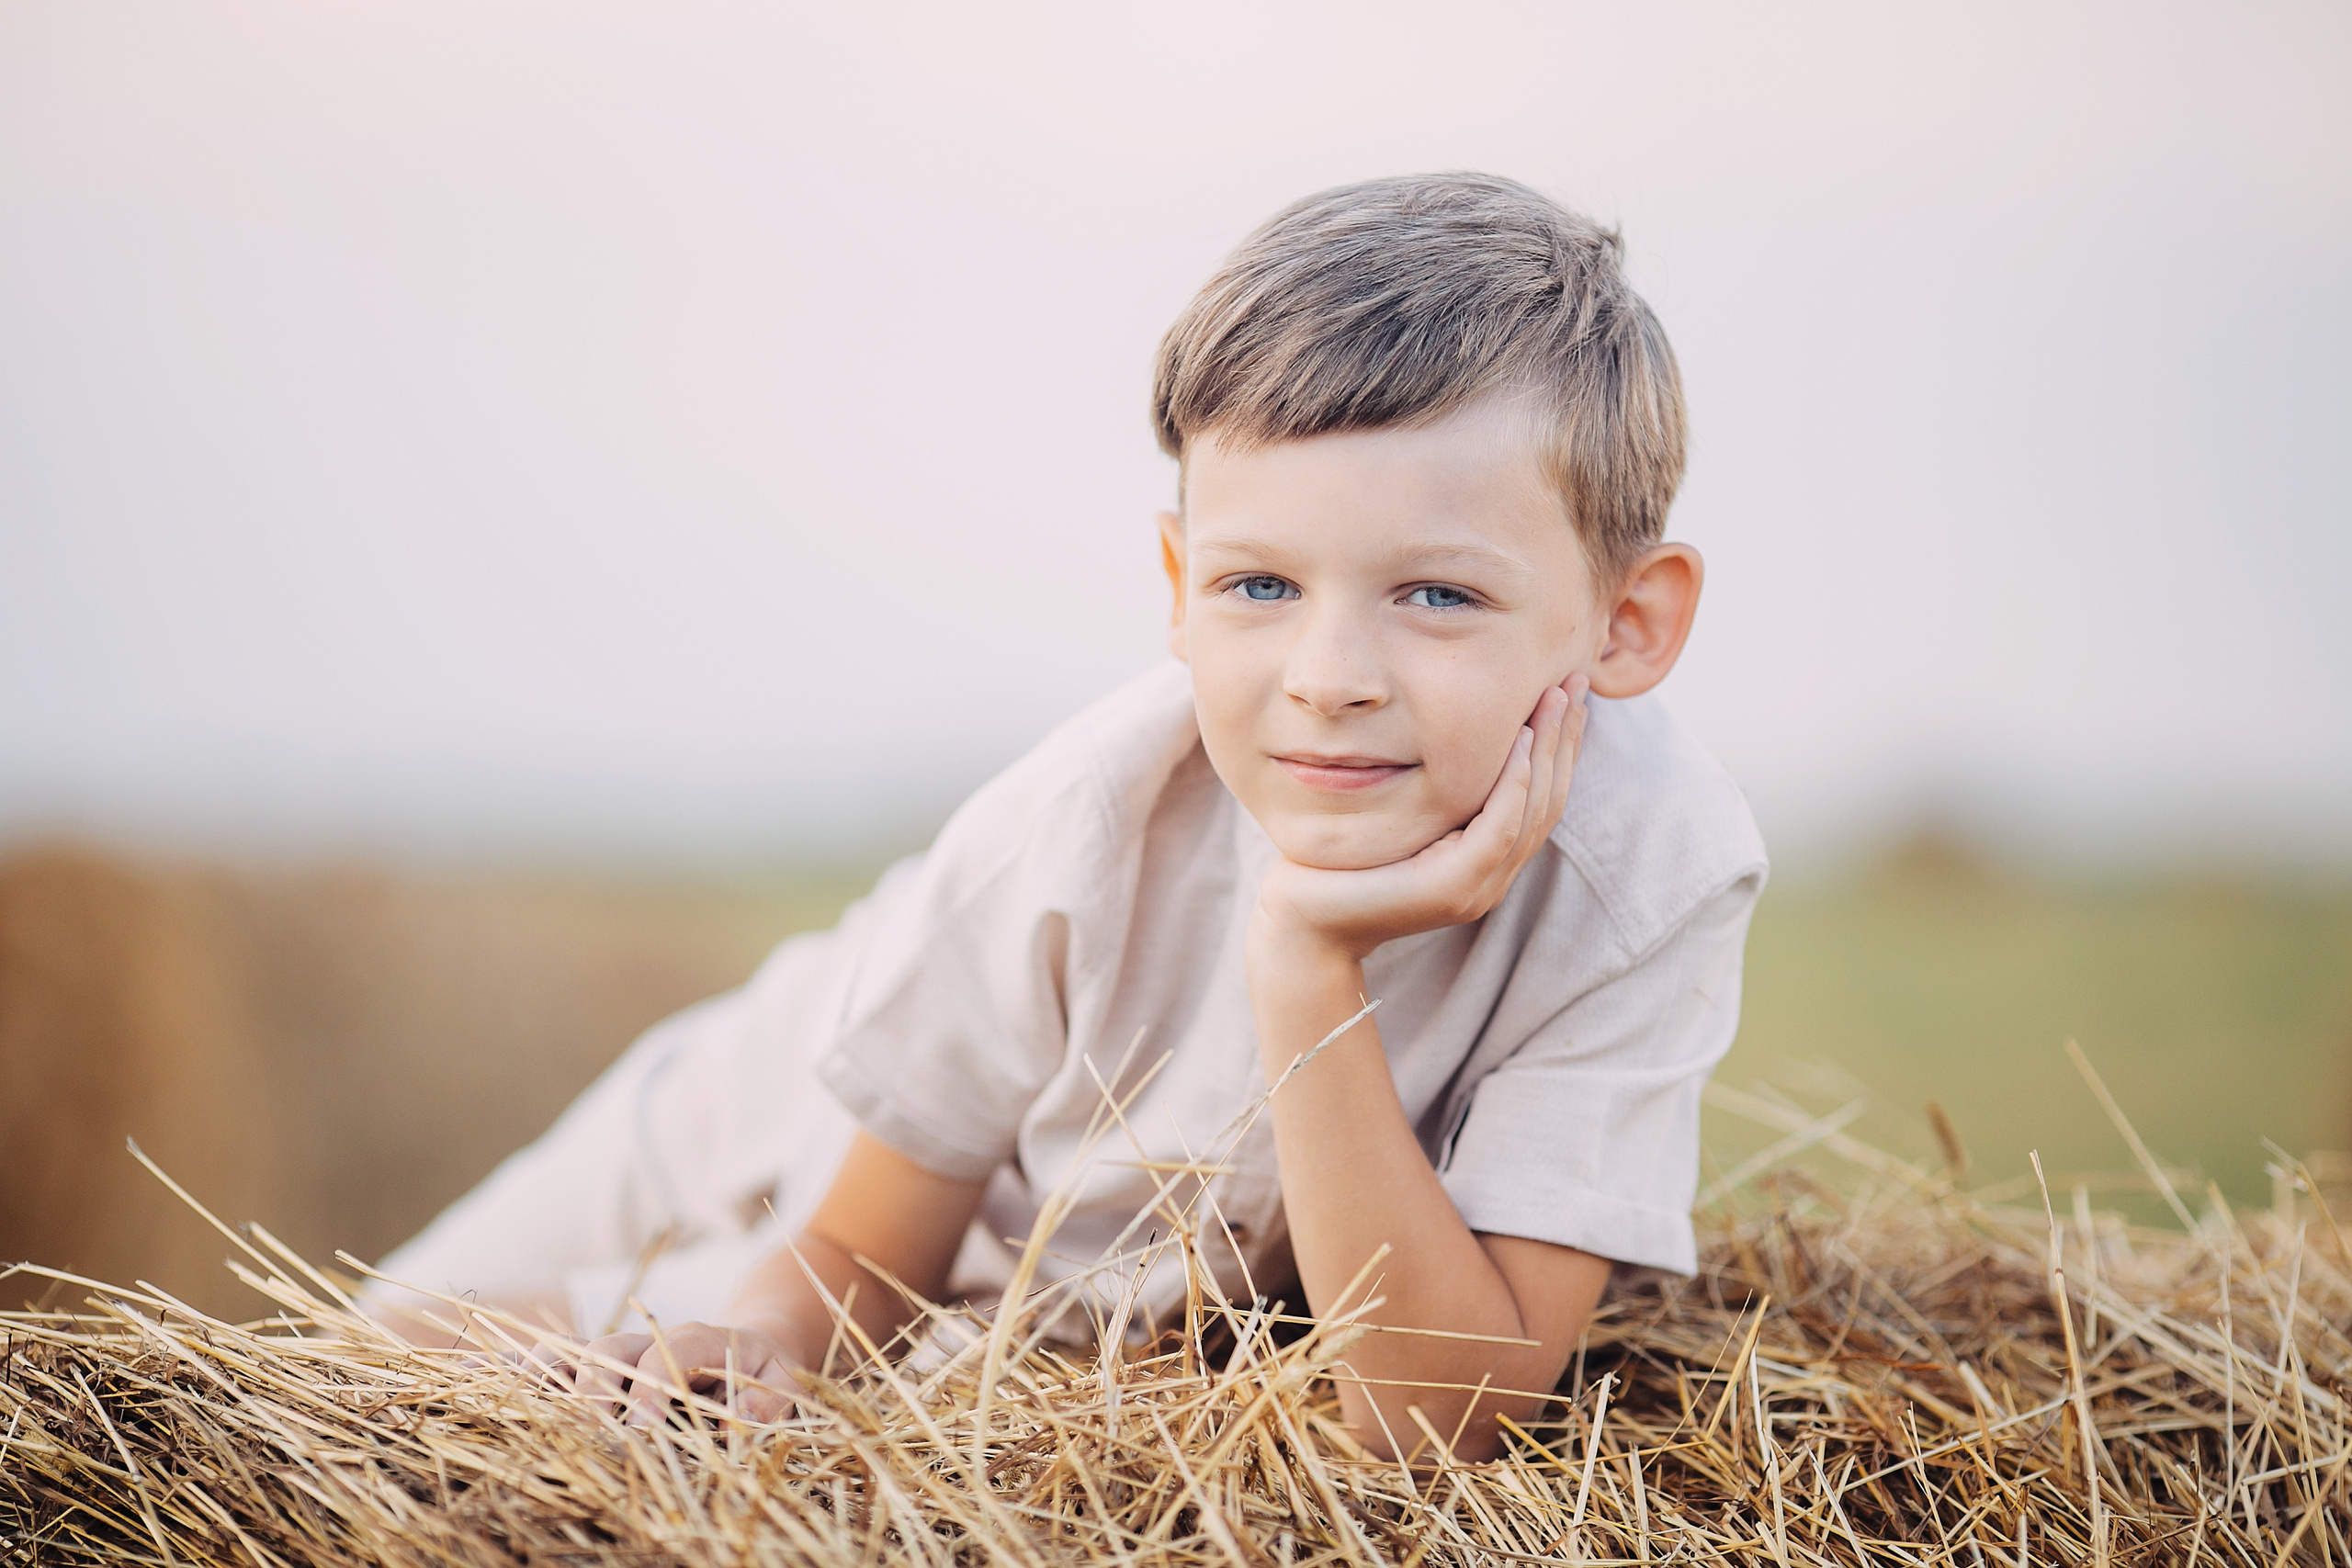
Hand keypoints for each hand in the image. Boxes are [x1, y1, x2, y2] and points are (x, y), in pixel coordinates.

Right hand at [524, 1322, 803, 1425]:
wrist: (750, 1349)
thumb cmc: (770, 1374)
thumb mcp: (791, 1384)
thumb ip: (773, 1399)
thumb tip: (745, 1420)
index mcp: (700, 1340)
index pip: (671, 1350)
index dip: (654, 1385)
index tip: (643, 1426)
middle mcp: (650, 1342)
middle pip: (610, 1350)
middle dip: (595, 1387)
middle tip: (590, 1430)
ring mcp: (619, 1357)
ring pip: (572, 1355)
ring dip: (544, 1376)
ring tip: (513, 1402)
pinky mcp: (599, 1375)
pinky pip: (553, 1369)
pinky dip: (518, 1373)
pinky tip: (478, 1376)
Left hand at [1253, 675, 1586, 963]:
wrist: (1303, 926)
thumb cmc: (1339, 865)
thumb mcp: (1398, 819)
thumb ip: (1431, 792)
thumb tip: (1443, 730)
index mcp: (1484, 862)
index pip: (1539, 797)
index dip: (1558, 746)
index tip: (1565, 692)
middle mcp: (1492, 877)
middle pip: (1548, 799)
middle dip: (1565, 738)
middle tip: (1577, 681)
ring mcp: (1478, 886)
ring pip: (1534, 809)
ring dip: (1550, 750)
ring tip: (1557, 698)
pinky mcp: (1455, 887)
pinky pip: (1500, 827)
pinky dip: (1515, 781)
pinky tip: (1521, 739)